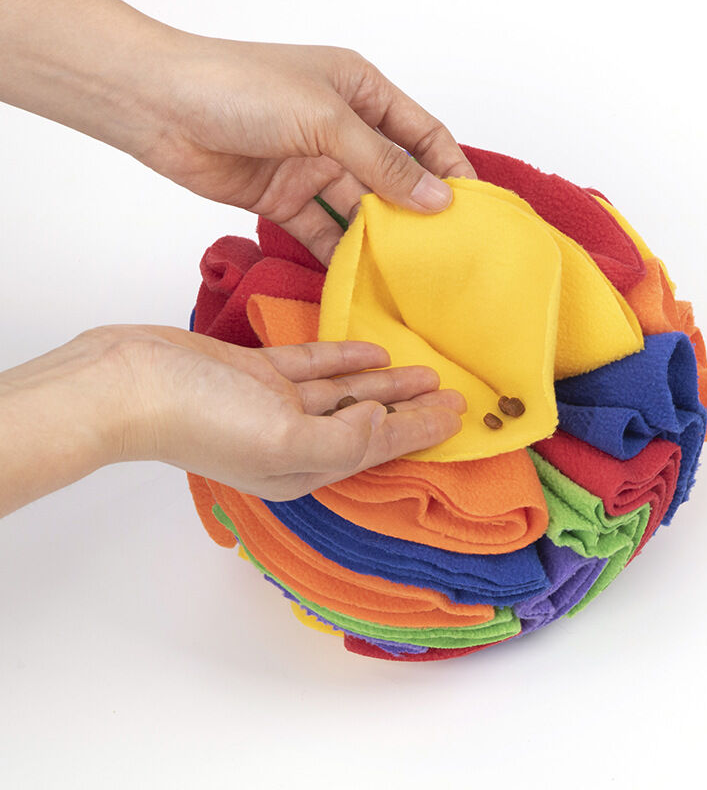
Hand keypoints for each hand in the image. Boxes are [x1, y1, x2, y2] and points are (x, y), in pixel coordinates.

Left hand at [0, 0, 476, 262]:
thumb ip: (383, 163)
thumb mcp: (326, 120)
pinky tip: (359, 279)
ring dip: (379, 240)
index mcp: (360, 91)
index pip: (422, 133)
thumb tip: (436, 199)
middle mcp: (341, 129)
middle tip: (444, 254)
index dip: (450, 168)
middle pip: (393, 177)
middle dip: (417, 213)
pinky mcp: (284, 198)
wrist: (159, 107)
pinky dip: (338, 254)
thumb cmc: (240, 89)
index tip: (473, 211)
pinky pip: (322, 231)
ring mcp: (313, 166)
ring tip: (408, 276)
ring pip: (359, 210)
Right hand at [0, 325, 464, 515]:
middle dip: (412, 412)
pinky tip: (373, 353)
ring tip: (426, 370)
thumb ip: (345, 439)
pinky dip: (345, 360)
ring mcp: (275, 405)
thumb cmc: (201, 418)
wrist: (128, 383)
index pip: (379, 450)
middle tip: (455, 394)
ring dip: (386, 385)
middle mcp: (295, 441)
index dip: (422, 434)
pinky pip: (314, 366)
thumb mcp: (284, 440)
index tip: (463, 418)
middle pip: (369, 424)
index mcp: (305, 468)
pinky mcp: (257, 374)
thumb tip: (385, 427)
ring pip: (346, 393)